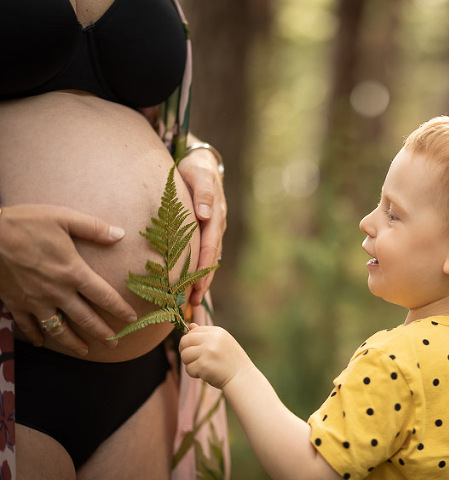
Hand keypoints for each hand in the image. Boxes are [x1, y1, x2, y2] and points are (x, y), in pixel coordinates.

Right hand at [0, 204, 136, 354]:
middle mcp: (56, 291)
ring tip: (85, 352)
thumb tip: (121, 234)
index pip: (104, 296)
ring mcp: (34, 300)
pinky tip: (42, 342)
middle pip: (85, 318)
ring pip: (58, 329)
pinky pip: (27, 325)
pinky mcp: (14, 302)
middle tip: (115, 343)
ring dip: (73, 342)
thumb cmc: (26, 222)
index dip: (120, 309)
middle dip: (102, 333)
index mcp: (73, 272)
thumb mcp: (64, 218)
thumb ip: (94, 228)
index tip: (132, 319)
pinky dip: (36, 335)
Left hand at [177, 149, 226, 305]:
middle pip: (210, 260)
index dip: (203, 268)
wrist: (199, 163)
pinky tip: (188, 288)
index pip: (209, 247)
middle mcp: (215, 229)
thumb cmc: (196, 169)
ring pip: (207, 261)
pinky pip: (201, 256)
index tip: (196, 286)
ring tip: (189, 303)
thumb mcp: (200, 175)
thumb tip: (207, 215)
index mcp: (215, 218)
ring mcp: (210, 233)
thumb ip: (204, 193)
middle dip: (202, 283)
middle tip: (190, 303)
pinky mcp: (203, 234)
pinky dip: (196, 273)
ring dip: (200, 282)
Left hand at [179, 323, 251, 388]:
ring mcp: (207, 351)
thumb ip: (206, 335)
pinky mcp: (203, 364)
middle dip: (186, 352)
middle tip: (195, 360)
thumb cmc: (231, 361)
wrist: (242, 377)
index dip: (190, 343)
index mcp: (217, 331)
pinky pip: (188, 369)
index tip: (196, 351)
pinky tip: (206, 374)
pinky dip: (194, 374)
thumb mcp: (222, 343)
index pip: (192, 332)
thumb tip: (190, 325)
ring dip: (190, 364)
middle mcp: (212, 338)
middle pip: (185, 341)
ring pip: (184, 355)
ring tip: (202, 367)